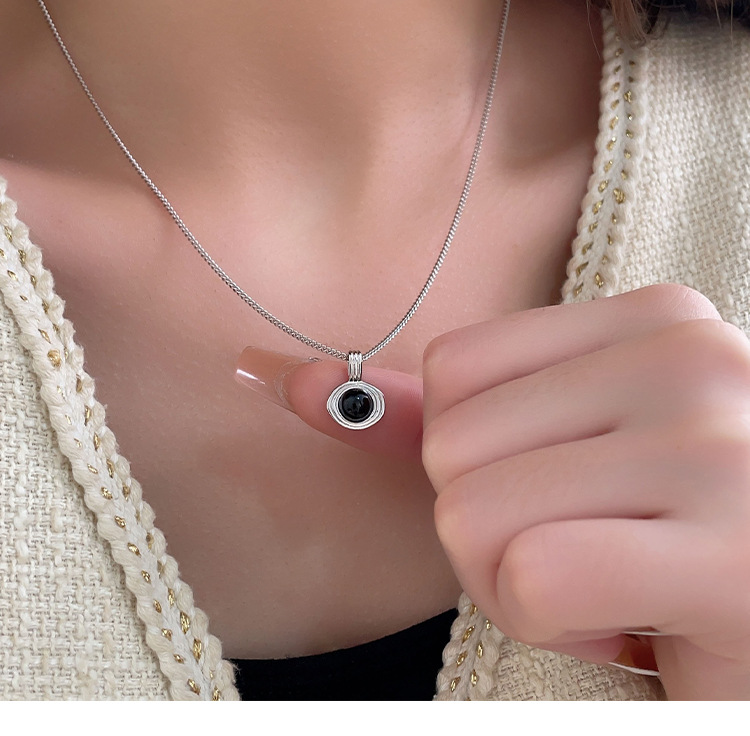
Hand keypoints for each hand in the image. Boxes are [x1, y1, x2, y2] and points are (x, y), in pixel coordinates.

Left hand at [234, 282, 749, 698]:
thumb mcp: (561, 451)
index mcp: (658, 320)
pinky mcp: (731, 561)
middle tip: (592, 551)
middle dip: (491, 529)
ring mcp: (718, 452)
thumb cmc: (658, 538)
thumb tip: (303, 382)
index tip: (571, 489)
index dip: (479, 458)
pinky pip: (531, 579)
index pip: (453, 371)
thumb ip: (440, 413)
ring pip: (471, 517)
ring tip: (611, 587)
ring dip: (516, 583)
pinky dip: (551, 625)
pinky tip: (631, 623)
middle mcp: (696, 362)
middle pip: (452, 446)